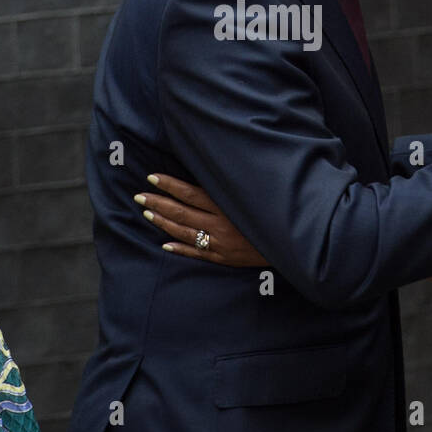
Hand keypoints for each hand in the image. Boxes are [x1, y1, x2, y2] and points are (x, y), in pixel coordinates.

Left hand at [135, 173, 268, 266]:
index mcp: (226, 205)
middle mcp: (220, 224)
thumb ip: (231, 186)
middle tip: (139, 196)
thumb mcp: (253, 195)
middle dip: (158, 203)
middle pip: (181, 212)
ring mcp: (220, 243)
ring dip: (163, 223)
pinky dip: (179, 249)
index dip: (169, 185)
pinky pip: (196, 254)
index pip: (190, 193)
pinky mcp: (224, 258)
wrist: (292, 244)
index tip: (151, 177)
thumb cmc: (274, 213)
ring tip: (148, 214)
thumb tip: (210, 173)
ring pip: (184, 232)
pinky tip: (164, 245)